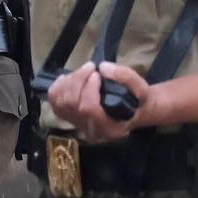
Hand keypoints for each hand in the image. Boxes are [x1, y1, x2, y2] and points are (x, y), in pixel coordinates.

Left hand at [47, 61, 161, 143]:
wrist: (133, 113)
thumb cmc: (137, 102)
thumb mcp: (142, 88)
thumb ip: (126, 76)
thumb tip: (102, 67)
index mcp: (109, 128)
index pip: (89, 109)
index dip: (88, 88)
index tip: (96, 74)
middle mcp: (90, 131)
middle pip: (71, 104)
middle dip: (77, 81)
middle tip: (89, 68)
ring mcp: (78, 126)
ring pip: (60, 102)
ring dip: (69, 82)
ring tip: (83, 72)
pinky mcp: (70, 119)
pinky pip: (55, 103)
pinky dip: (58, 88)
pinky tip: (69, 79)